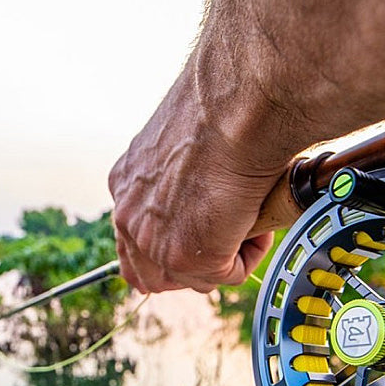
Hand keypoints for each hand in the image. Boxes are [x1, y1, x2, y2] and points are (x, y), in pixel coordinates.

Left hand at [108, 68, 278, 293]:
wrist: (237, 107)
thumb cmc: (224, 110)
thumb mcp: (189, 145)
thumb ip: (185, 176)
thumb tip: (210, 190)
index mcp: (127, 182)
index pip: (132, 240)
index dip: (164, 249)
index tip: (196, 241)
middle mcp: (129, 212)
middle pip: (149, 271)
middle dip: (190, 267)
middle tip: (227, 244)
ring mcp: (152, 239)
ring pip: (189, 278)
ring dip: (224, 258)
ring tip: (249, 221)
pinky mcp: (184, 256)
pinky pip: (226, 274)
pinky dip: (250, 253)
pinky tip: (258, 217)